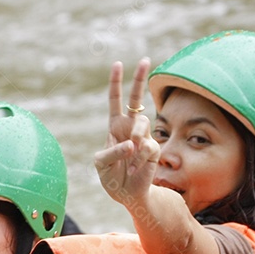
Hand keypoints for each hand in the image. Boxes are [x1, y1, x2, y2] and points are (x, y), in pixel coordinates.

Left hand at [95, 59, 160, 208]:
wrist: (127, 194)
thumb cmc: (112, 176)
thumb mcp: (101, 164)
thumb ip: (112, 152)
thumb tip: (131, 143)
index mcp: (115, 126)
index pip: (115, 100)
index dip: (116, 83)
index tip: (117, 64)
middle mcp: (130, 128)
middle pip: (136, 99)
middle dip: (139, 79)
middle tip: (145, 59)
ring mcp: (143, 137)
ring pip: (141, 125)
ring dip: (133, 139)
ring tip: (129, 155)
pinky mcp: (153, 149)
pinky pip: (146, 147)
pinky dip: (137, 159)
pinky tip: (134, 169)